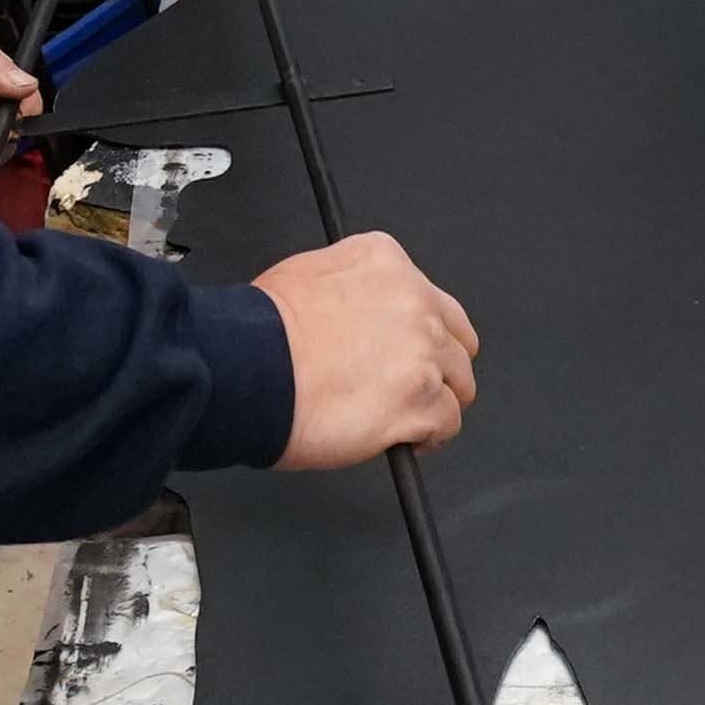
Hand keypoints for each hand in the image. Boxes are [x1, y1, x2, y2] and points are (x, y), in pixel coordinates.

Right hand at [256, 231, 476, 467]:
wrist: (246, 370)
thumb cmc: (260, 331)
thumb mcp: (306, 272)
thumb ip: (351, 284)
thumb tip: (360, 309)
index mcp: (386, 265)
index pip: (432, 300)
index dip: (421, 334)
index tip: (407, 351)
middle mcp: (414, 304)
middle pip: (457, 343)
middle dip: (438, 367)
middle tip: (412, 386)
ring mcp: (421, 355)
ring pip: (459, 385)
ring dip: (436, 403)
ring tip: (406, 417)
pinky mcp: (419, 404)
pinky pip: (448, 424)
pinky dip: (430, 437)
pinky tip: (405, 439)